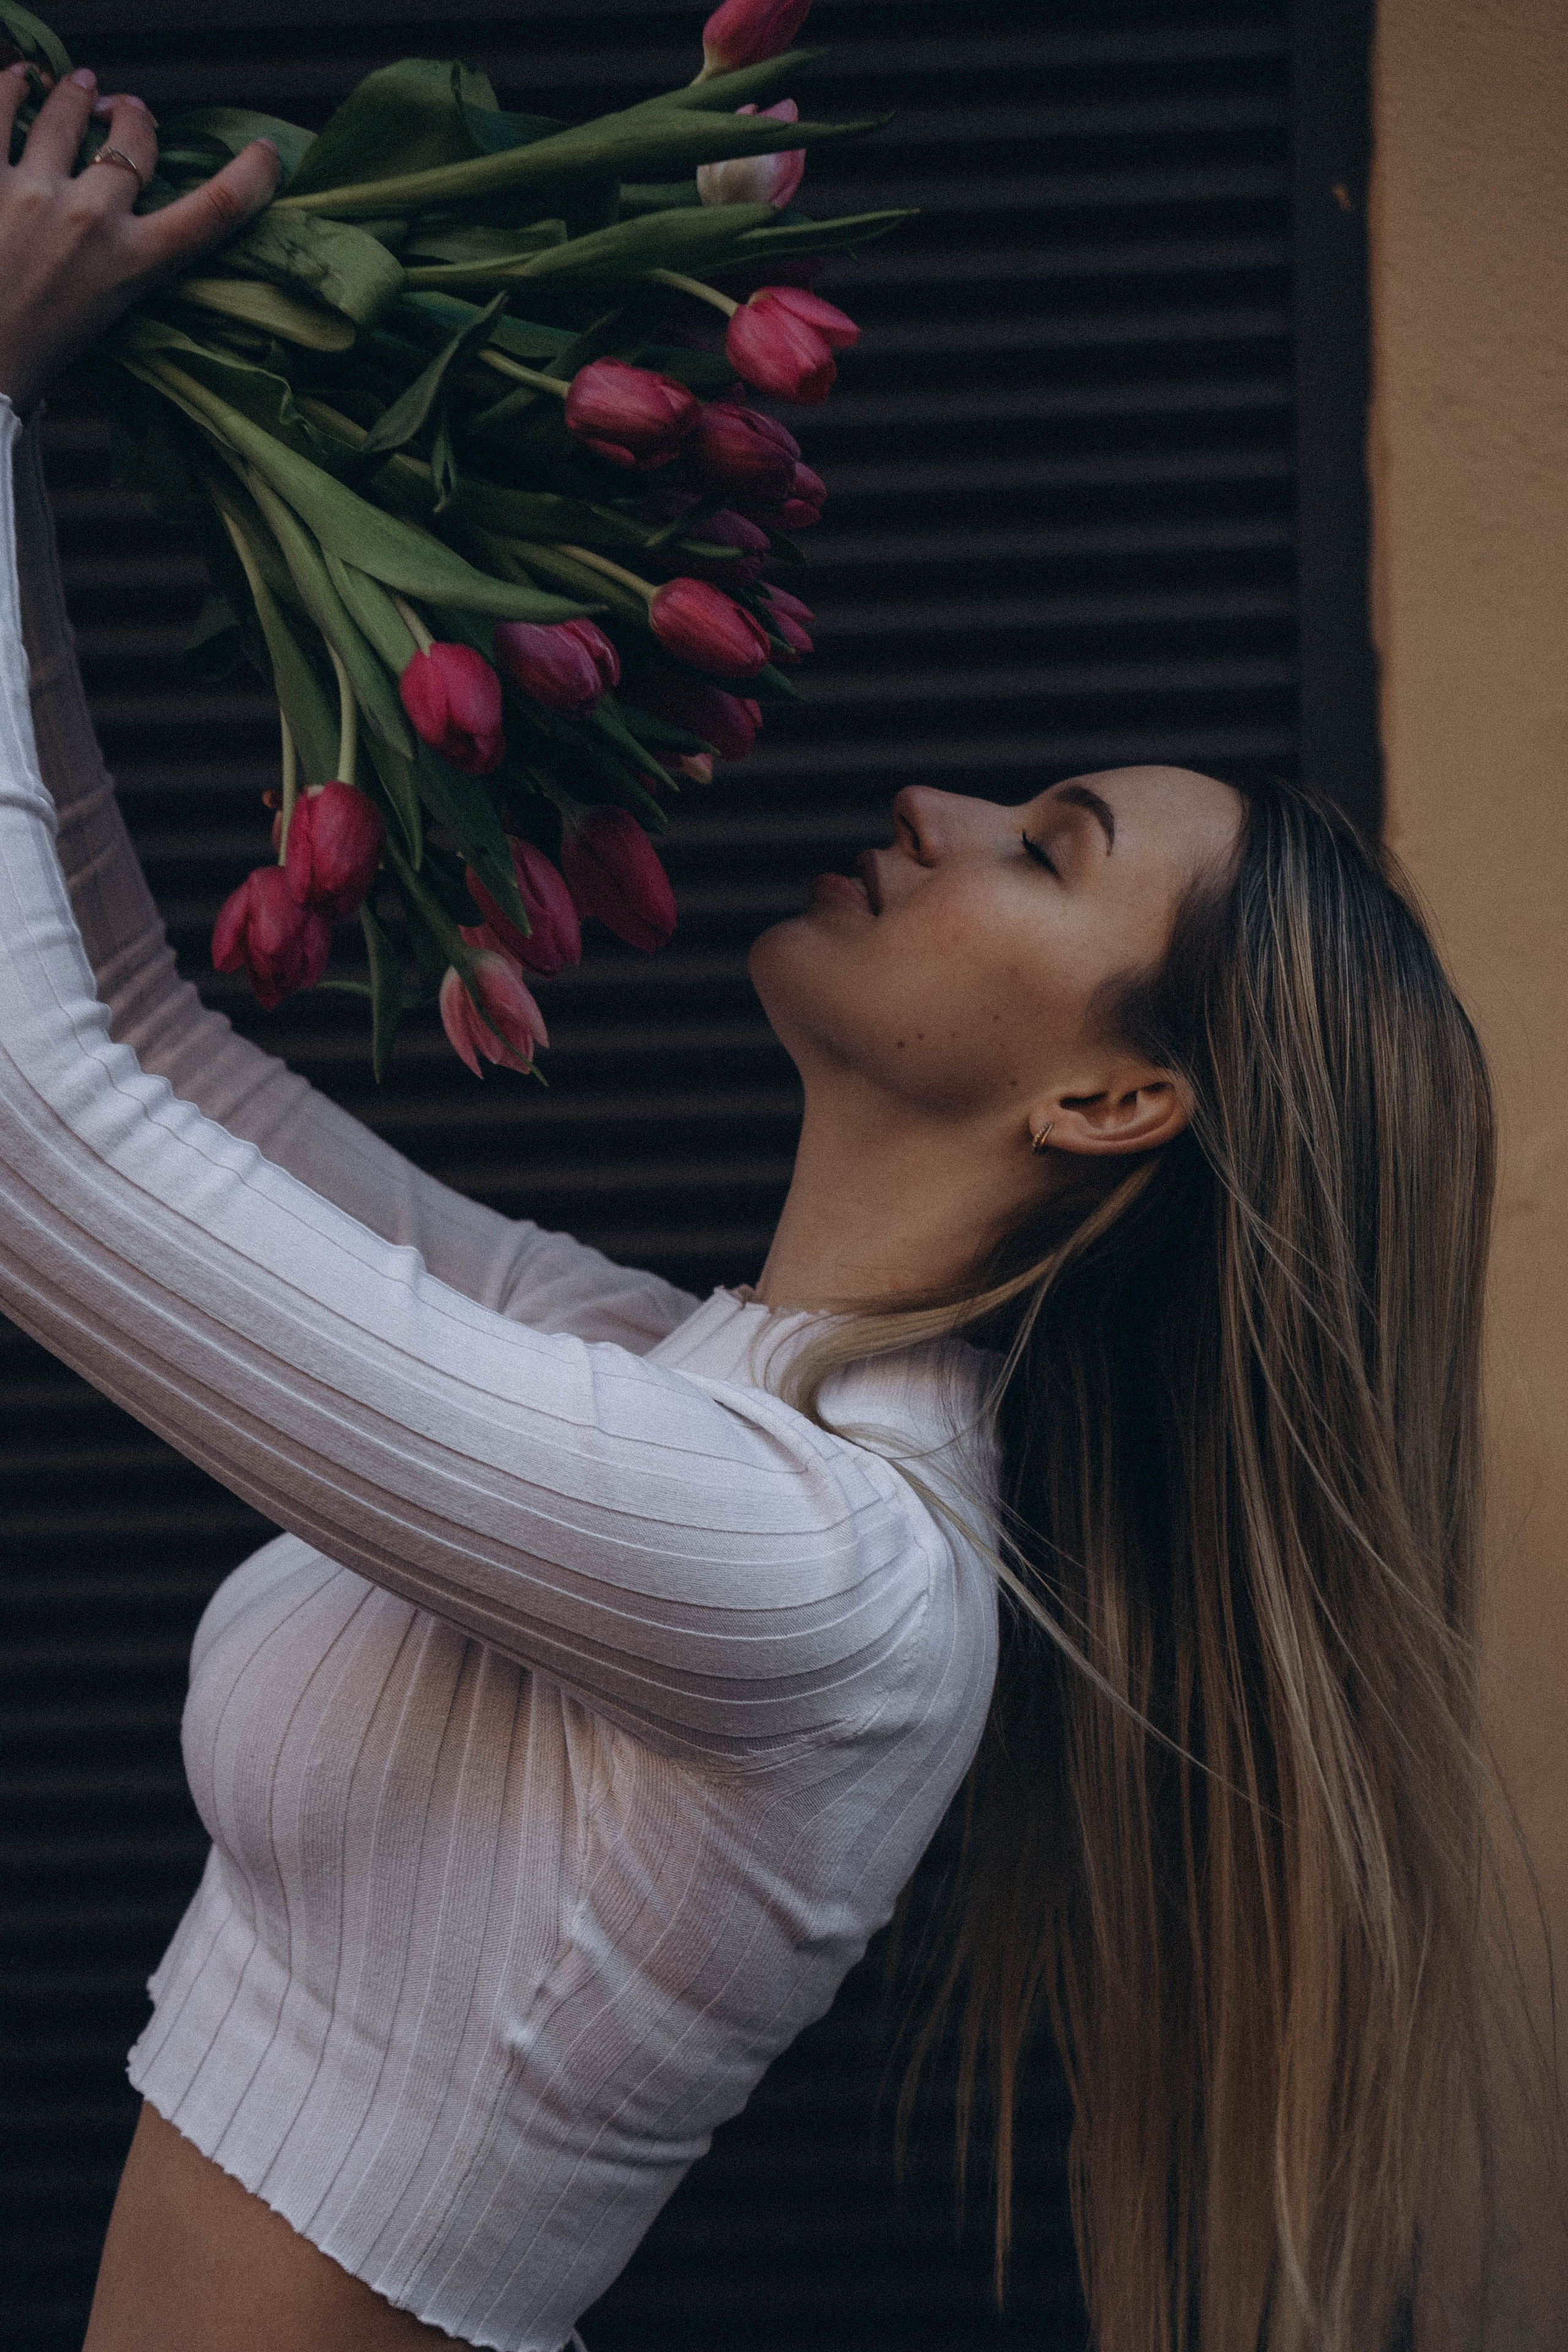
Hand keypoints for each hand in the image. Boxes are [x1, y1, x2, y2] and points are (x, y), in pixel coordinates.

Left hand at [0, 62, 279, 413]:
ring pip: (65, 114)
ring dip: (77, 94)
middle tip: (128, 110)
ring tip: (79, 84)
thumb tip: (137, 213)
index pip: (211, 213)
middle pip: (132, 144)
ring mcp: (32, 194)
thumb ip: (129, 261)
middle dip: (135, 118)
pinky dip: (10, 87)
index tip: (265, 151)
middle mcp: (90, 221)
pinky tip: (18, 79)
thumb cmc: (41, 349)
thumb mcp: (108, 312)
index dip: (249, 177)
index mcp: (132, 264)